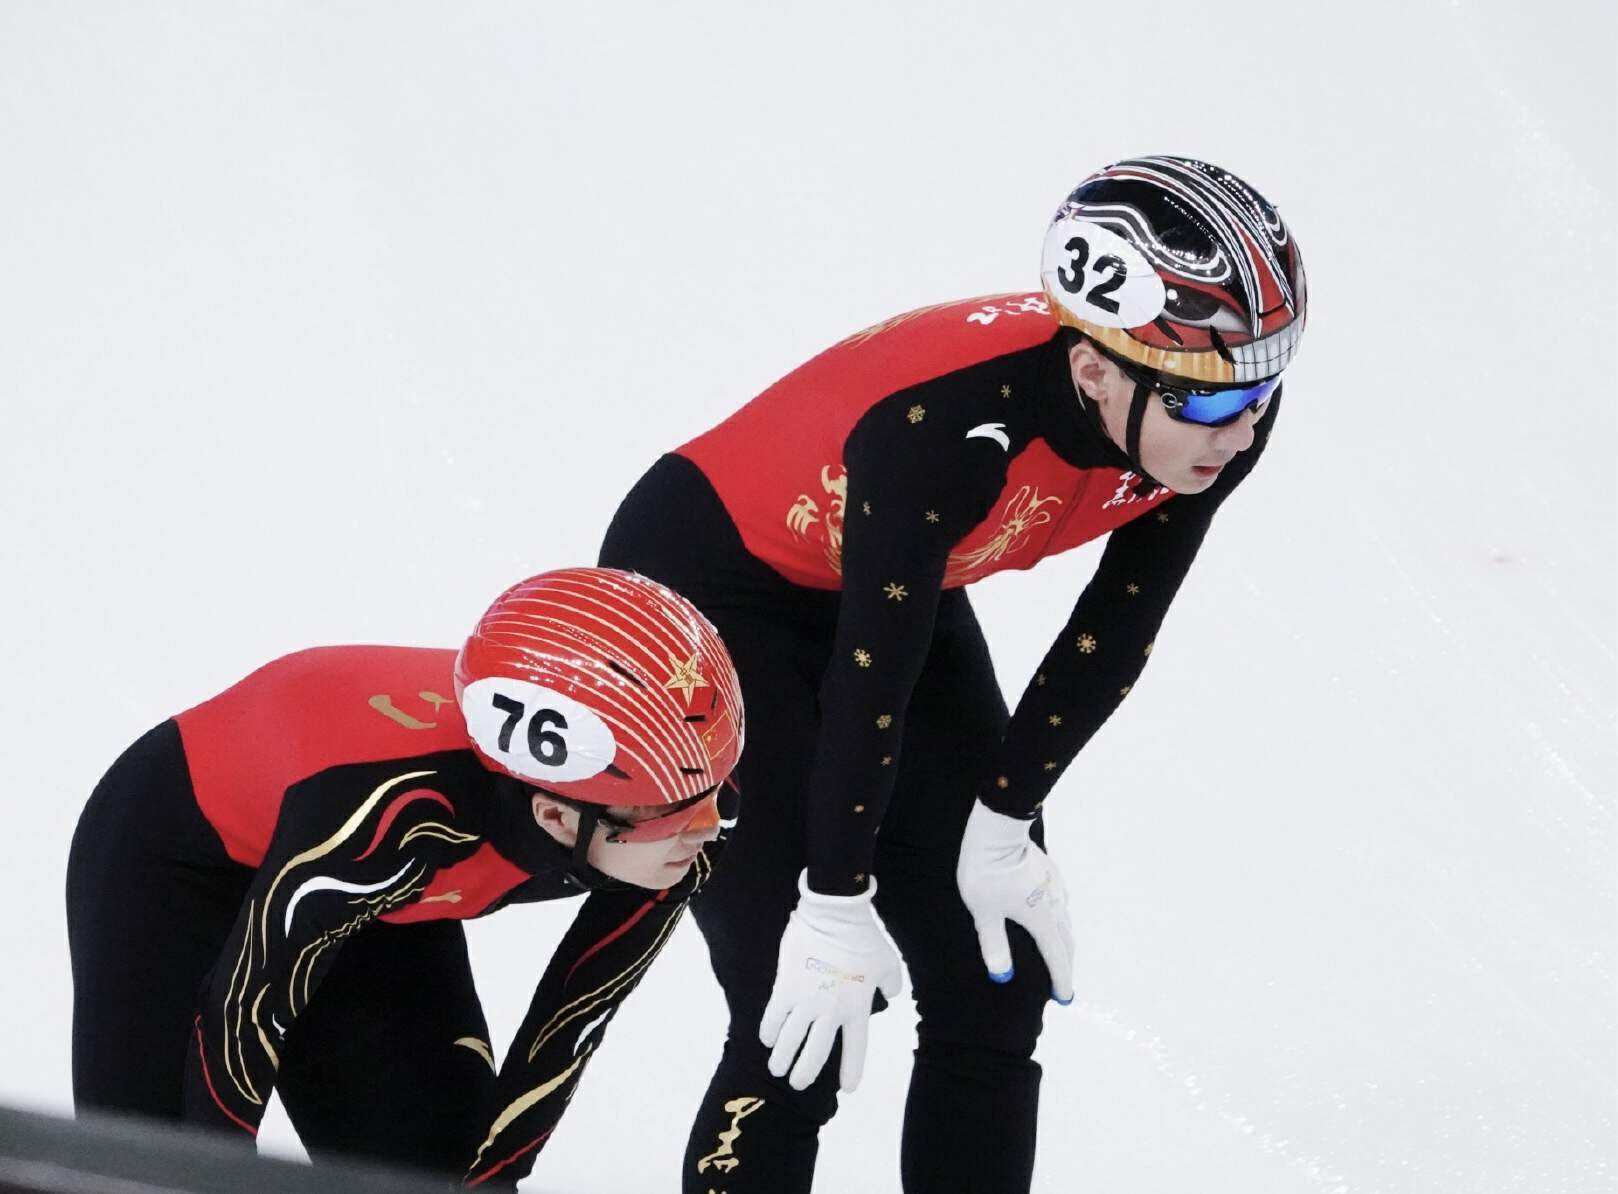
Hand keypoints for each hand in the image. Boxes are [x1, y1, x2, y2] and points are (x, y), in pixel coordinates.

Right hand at [759, 871, 903, 1091]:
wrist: (835, 914)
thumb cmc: (864, 938)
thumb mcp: (888, 963)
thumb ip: (891, 984)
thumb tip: (891, 995)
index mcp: (857, 1008)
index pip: (855, 1050)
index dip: (852, 1071)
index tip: (848, 1088)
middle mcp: (831, 1011)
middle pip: (815, 1053)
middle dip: (804, 1074)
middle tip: (796, 1084)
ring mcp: (806, 1000)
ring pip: (790, 1040)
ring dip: (782, 1058)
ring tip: (776, 1068)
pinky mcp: (786, 986)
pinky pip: (773, 1015)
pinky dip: (769, 1030)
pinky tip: (767, 1039)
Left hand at [956, 799, 1074, 1002]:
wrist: (998, 827)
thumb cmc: (987, 872)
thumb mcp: (985, 913)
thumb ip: (994, 945)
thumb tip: (1002, 976)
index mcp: (1041, 918)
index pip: (1056, 957)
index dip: (1060, 980)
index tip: (1065, 998)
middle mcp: (1054, 903)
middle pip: (1066, 940)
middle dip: (1065, 964)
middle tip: (1063, 983)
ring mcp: (1053, 884)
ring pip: (1064, 918)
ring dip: (1064, 939)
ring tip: (1059, 951)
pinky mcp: (1049, 868)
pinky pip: (1058, 898)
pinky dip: (1058, 915)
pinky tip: (1052, 910)